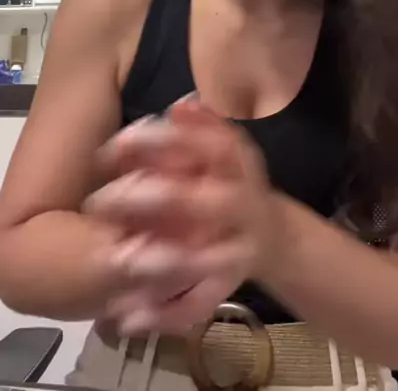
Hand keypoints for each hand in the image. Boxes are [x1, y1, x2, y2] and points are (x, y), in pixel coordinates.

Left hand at [85, 100, 273, 334]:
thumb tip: (180, 106)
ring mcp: (239, 249)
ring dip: (160, 262)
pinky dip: (164, 313)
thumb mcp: (225, 150)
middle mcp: (244, 204)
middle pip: (206, 202)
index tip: (114, 144)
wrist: (273, 237)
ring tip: (116, 260)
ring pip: (204, 261)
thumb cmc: (233, 182)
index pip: (209, 145)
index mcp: (240, 164)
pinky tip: (127, 316)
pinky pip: (198, 304)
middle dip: (154, 200)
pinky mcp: (230, 286)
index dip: (161, 143)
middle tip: (99, 201)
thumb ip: (201, 129)